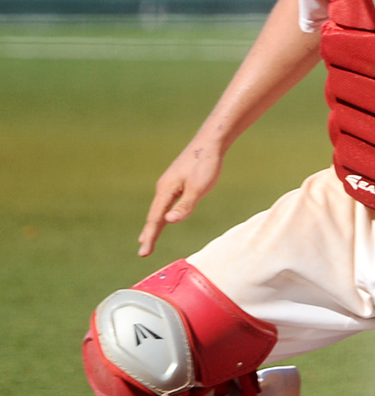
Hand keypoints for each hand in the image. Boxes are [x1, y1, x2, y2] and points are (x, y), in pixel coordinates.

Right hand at [140, 135, 223, 257]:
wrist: (210, 142)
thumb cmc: (206, 164)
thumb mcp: (199, 188)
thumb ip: (185, 206)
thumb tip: (168, 222)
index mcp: (166, 190)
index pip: (155, 219)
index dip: (150, 237)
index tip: (144, 253)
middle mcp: (164, 188)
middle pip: (154, 215)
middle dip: (149, 233)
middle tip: (143, 251)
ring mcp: (170, 184)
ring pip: (159, 208)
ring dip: (154, 224)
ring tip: (147, 237)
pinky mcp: (177, 181)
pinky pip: (166, 202)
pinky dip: (161, 213)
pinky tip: (164, 216)